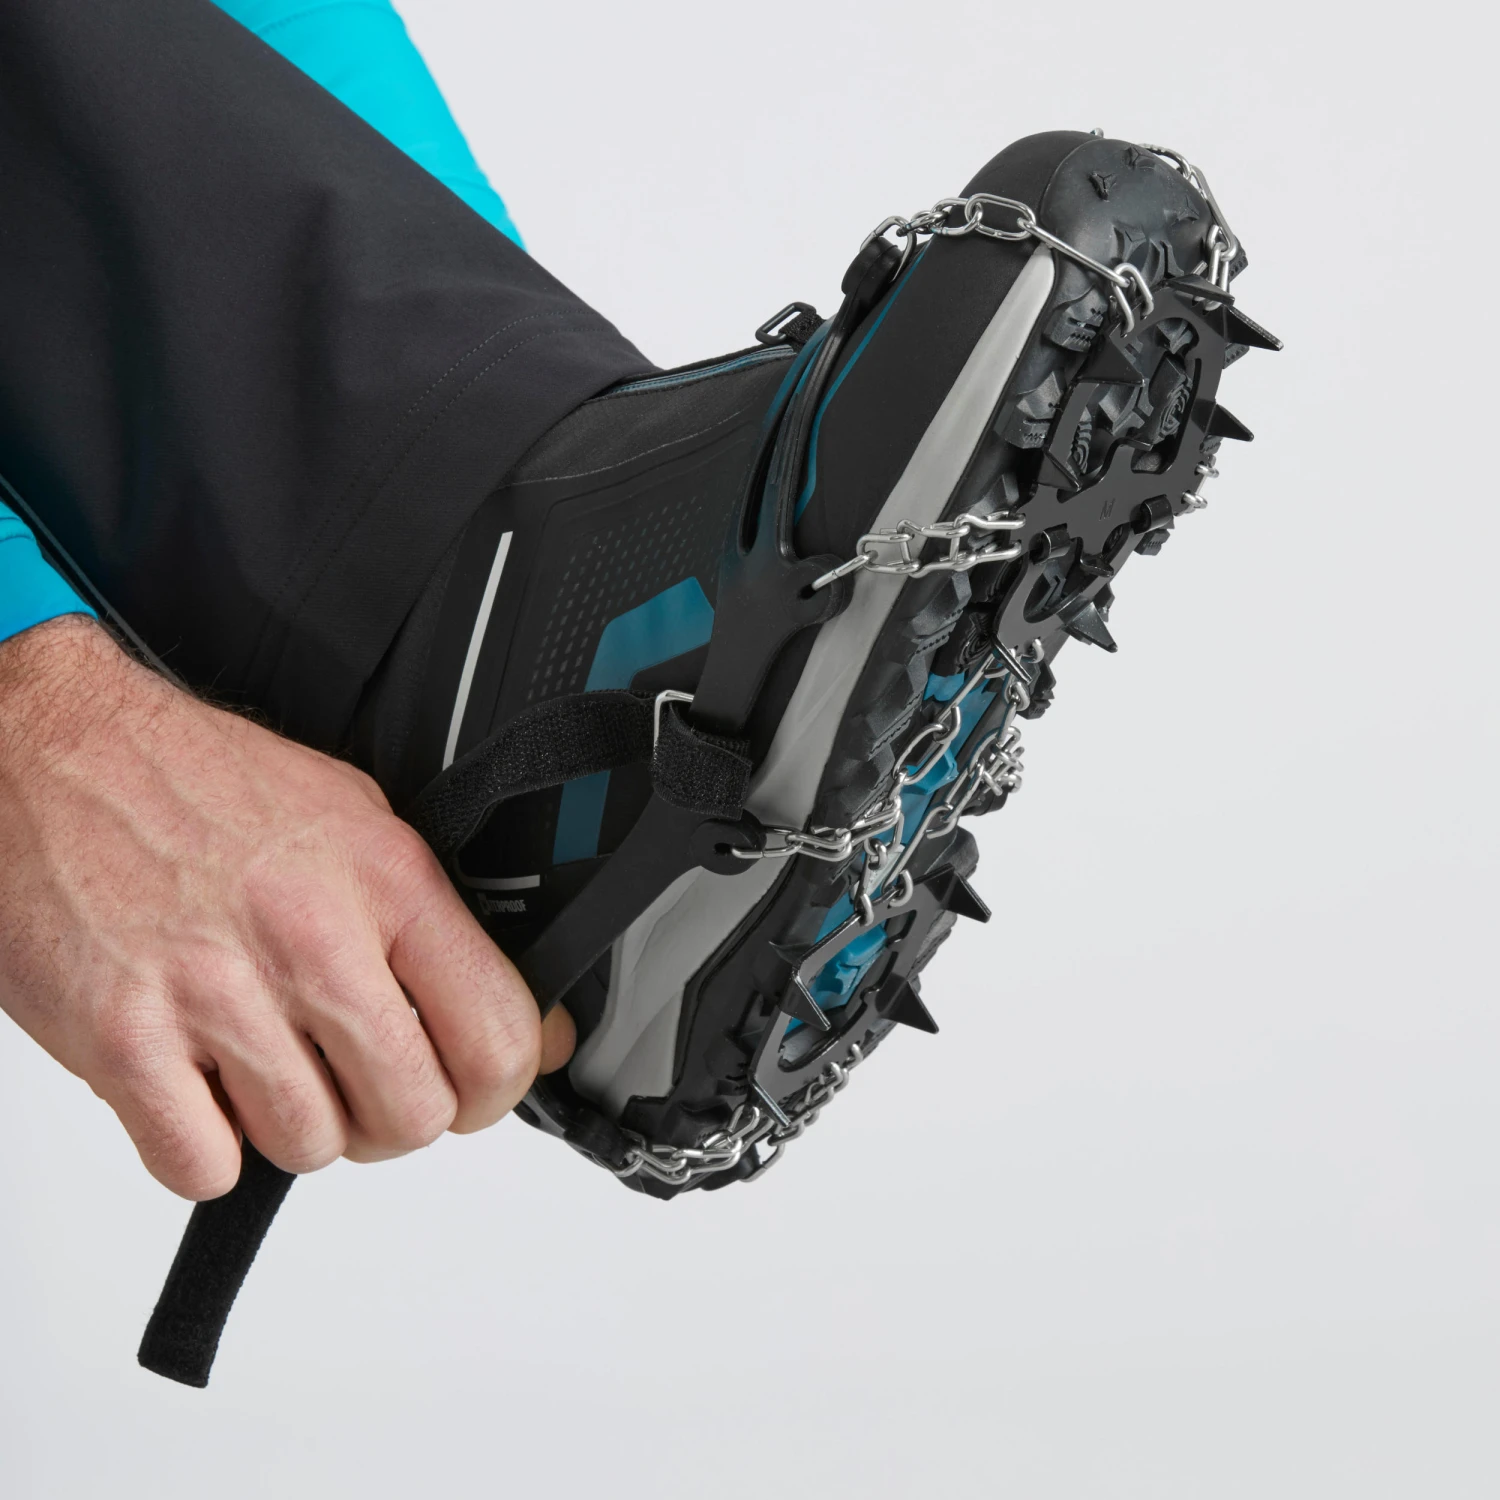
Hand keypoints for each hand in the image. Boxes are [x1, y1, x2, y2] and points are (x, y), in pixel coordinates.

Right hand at [0, 616, 572, 1198]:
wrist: (47, 749)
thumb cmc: (199, 783)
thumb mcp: (357, 819)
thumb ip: (441, 926)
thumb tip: (531, 1031)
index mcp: (384, 879)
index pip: (497, 1034)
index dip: (498, 1088)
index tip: (475, 1090)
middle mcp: (309, 935)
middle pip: (411, 1115)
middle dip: (392, 1119)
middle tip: (360, 1082)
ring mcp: (213, 991)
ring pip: (310, 1147)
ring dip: (293, 1126)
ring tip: (265, 1060)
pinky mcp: (122, 1040)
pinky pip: (203, 1167)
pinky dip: (203, 1148)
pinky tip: (199, 1083)